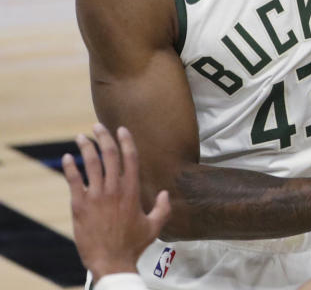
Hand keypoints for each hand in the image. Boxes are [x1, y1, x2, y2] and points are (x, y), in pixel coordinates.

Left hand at [63, 124, 170, 282]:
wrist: (111, 261)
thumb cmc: (133, 245)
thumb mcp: (155, 226)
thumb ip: (163, 208)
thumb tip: (165, 193)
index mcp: (132, 191)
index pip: (130, 158)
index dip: (126, 141)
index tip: (121, 129)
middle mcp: (115, 189)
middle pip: (109, 155)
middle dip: (103, 137)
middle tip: (98, 126)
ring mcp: (96, 196)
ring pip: (91, 164)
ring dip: (86, 147)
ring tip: (81, 137)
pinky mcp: (80, 206)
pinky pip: (74, 181)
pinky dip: (71, 167)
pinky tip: (68, 158)